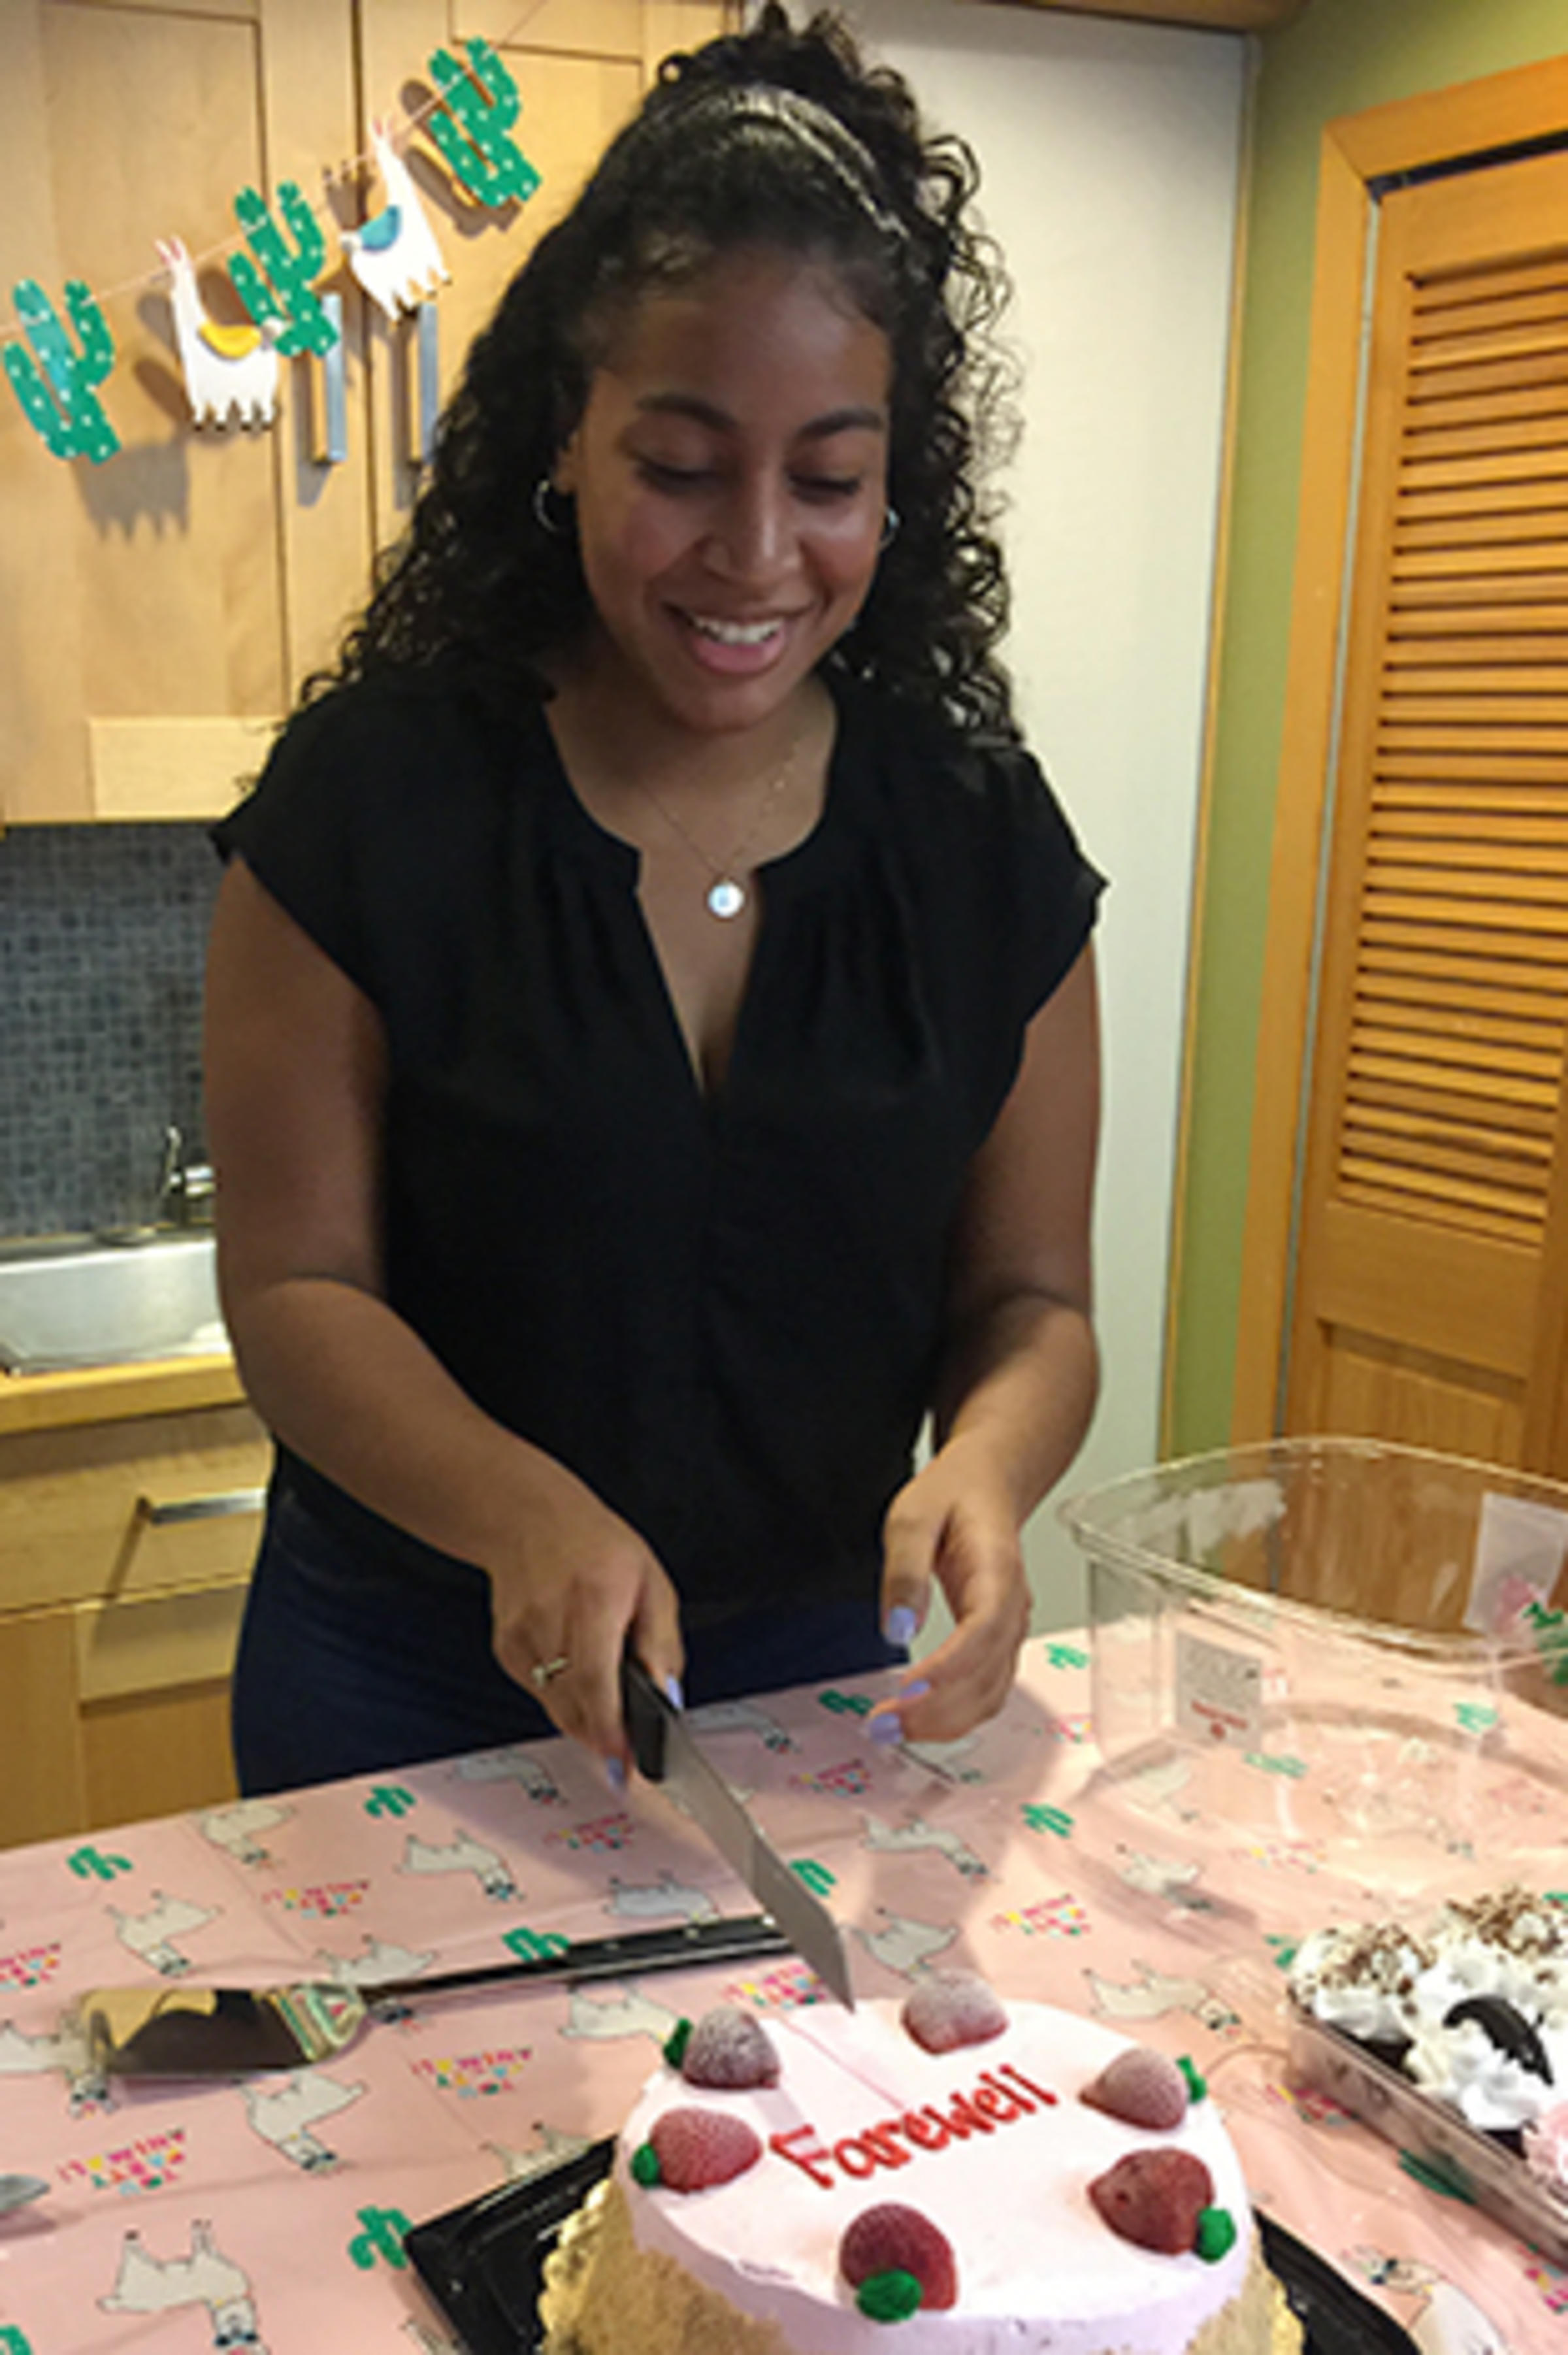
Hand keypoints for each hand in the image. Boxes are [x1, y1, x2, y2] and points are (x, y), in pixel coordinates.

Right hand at [487, 1476, 683, 1771]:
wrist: (528, 1519)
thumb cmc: (595, 1546)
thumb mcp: (651, 1583)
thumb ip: (662, 1643)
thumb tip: (667, 1696)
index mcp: (594, 1598)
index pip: (596, 1680)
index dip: (610, 1729)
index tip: (625, 1761)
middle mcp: (551, 1619)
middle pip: (574, 1705)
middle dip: (604, 1736)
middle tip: (627, 1752)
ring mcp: (521, 1636)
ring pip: (557, 1706)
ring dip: (586, 1716)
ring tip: (607, 1700)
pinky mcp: (506, 1648)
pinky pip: (540, 1691)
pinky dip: (563, 1693)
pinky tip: (575, 1666)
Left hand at [867, 1438, 1030, 1744]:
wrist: (989, 1484)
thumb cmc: (954, 1496)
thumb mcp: (913, 1515)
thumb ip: (905, 1570)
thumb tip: (897, 1630)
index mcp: (997, 1572)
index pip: (983, 1631)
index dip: (949, 1668)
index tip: (908, 1689)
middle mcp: (1012, 1609)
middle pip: (988, 1676)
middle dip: (937, 1710)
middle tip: (883, 1724)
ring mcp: (1009, 1631)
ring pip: (989, 1694)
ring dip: (944, 1722)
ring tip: (891, 1729)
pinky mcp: (996, 1645)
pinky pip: (985, 1692)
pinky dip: (954, 1716)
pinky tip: (918, 1721)